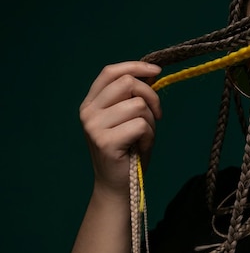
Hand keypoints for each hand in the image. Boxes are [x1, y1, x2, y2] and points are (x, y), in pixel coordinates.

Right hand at [79, 61, 161, 196]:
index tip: (157, 71)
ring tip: (144, 137)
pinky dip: (150, 137)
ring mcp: (94, 127)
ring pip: (139, 106)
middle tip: (157, 115)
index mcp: (91, 103)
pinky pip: (141, 126)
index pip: (111, 72)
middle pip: (128, 83)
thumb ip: (132, 97)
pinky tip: (141, 148)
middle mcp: (88, 112)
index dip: (136, 67)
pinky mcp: (106, 142)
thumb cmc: (128, 150)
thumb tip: (151, 74)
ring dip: (152, 122)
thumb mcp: (128, 118)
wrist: (118, 186)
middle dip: (151, 96)